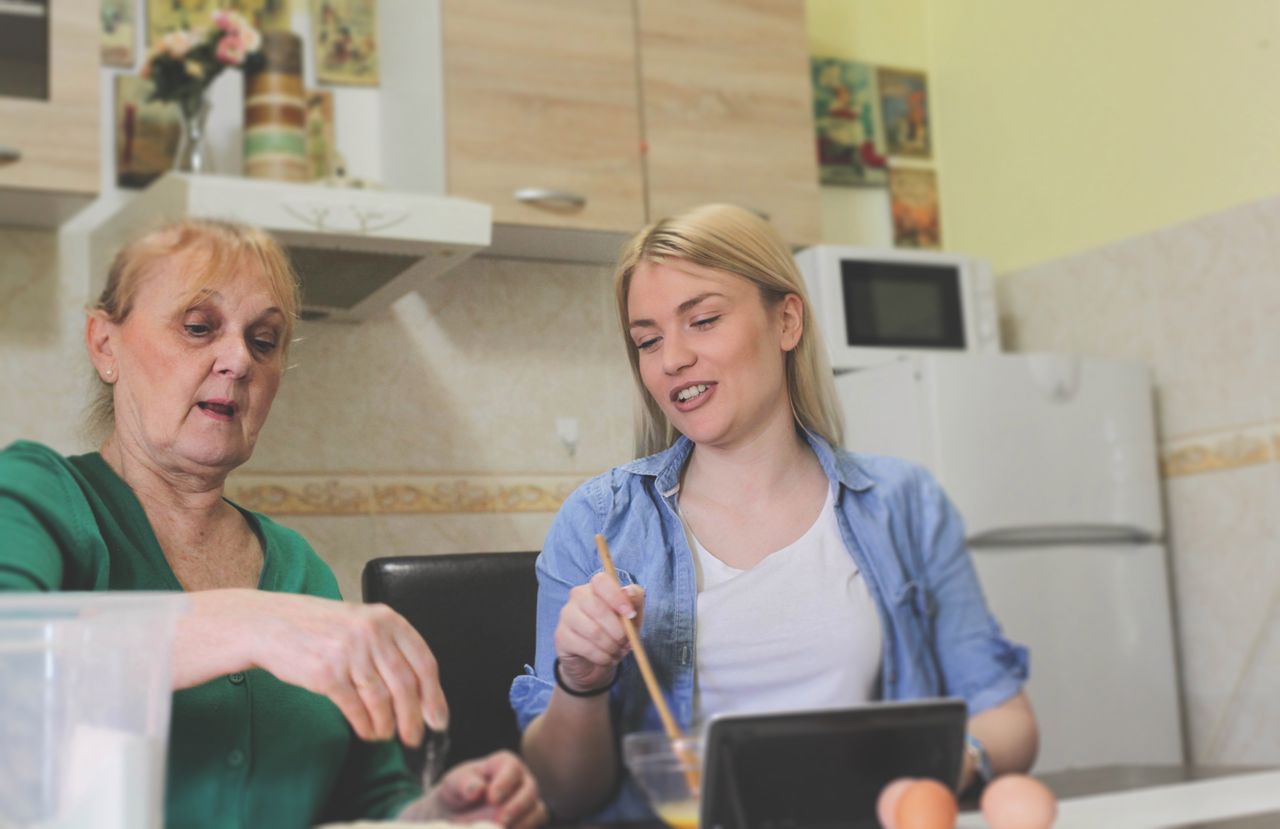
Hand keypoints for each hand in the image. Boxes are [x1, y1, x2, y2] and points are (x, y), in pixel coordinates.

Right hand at [177, 590, 447, 746]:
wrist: (272, 624)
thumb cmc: (320, 628)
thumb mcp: (362, 623)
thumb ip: (389, 647)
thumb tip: (420, 691)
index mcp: (387, 619)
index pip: (424, 662)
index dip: (435, 696)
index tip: (438, 718)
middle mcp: (372, 633)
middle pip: (406, 685)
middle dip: (414, 718)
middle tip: (415, 737)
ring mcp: (349, 652)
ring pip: (382, 700)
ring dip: (387, 725)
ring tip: (386, 735)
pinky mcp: (326, 673)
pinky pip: (355, 707)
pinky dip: (365, 725)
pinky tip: (367, 731)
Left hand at [399, 750, 547, 827]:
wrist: (459, 812)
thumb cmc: (459, 792)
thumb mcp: (454, 783)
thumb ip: (463, 783)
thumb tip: (477, 789)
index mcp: (504, 763)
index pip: (512, 768)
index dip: (504, 782)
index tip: (492, 798)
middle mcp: (521, 780)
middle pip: (530, 789)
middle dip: (516, 806)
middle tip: (501, 819)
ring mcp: (528, 800)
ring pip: (537, 810)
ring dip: (522, 822)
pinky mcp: (530, 819)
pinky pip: (534, 825)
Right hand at [553, 572, 644, 693]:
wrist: (595, 660)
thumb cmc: (615, 632)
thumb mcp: (632, 616)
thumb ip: (635, 601)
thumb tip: (628, 593)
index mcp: (596, 587)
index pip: (601, 581)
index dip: (617, 597)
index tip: (631, 615)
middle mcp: (578, 596)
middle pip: (599, 609)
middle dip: (619, 631)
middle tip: (626, 642)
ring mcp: (567, 615)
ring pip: (593, 631)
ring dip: (611, 646)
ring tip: (616, 651)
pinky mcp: (561, 635)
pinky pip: (586, 647)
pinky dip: (601, 657)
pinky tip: (605, 658)